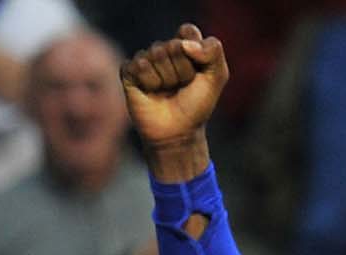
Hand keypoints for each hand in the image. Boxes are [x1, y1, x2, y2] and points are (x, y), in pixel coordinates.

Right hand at [120, 24, 227, 147]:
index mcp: (185, 46)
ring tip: (167, 91)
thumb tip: (183, 43)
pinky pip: (138, 65)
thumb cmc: (197, 105)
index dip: (195, 52)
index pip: (187, 31)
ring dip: (166, 78)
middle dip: (182, 70)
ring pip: (155, 55)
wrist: (178, 132)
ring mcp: (146, 60)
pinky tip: (151, 92)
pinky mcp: (129, 71)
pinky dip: (149, 82)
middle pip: (173, 45)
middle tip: (182, 86)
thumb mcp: (217, 77)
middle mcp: (164, 50)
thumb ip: (213, 51)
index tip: (198, 71)